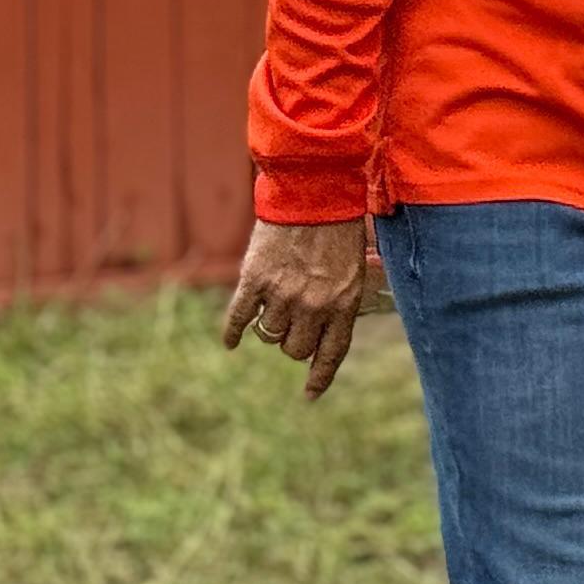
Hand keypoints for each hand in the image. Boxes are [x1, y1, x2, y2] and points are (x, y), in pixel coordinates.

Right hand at [220, 216, 370, 398]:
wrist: (314, 189)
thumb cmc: (338, 226)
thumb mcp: (352, 267)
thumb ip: (337, 302)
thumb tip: (321, 337)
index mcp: (343, 302)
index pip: (331, 354)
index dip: (319, 378)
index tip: (309, 395)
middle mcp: (313, 305)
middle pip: (294, 350)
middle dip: (294, 341)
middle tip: (294, 320)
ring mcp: (282, 294)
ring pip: (269, 336)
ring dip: (270, 326)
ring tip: (275, 304)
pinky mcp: (254, 280)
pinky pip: (239, 318)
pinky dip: (233, 332)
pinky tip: (231, 342)